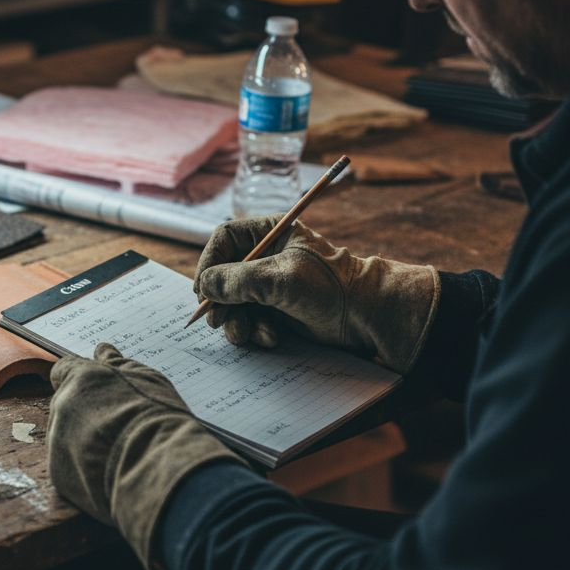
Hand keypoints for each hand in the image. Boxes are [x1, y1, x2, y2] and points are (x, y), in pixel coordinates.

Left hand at [48, 343, 240, 569]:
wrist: (156, 465)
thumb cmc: (157, 417)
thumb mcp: (145, 379)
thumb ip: (118, 363)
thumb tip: (102, 350)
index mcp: (80, 377)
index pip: (62, 370)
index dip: (74, 380)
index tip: (88, 390)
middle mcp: (62, 405)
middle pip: (65, 406)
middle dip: (83, 414)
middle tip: (114, 427)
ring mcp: (58, 439)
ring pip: (66, 438)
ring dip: (83, 443)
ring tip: (117, 453)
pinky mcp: (58, 472)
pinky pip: (69, 468)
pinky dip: (84, 471)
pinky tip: (109, 473)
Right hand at [193, 215, 438, 373]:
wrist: (366, 317)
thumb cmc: (329, 286)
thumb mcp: (280, 278)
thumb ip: (237, 280)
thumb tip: (204, 287)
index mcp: (269, 233)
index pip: (224, 240)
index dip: (209, 263)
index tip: (203, 289)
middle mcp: (266, 256)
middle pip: (223, 275)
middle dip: (220, 301)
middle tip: (217, 320)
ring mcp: (270, 285)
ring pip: (232, 302)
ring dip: (236, 322)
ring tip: (248, 334)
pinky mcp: (276, 310)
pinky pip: (249, 320)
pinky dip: (254, 331)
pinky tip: (272, 337)